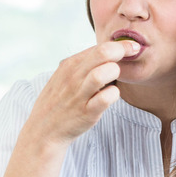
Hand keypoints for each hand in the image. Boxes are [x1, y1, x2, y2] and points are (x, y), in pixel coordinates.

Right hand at [21, 40, 139, 147]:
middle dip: (122, 51)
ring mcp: (80, 95)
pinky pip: (107, 97)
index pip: (99, 46)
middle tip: (132, 56)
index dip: (119, 45)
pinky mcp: (87, 112)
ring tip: (114, 80)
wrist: (43, 130)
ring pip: (104, 72)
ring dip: (116, 73)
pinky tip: (110, 96)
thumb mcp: (64, 77)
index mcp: (69, 65)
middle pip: (103, 52)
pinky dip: (114, 94)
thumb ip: (83, 64)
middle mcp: (74, 77)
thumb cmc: (59, 102)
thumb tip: (108, 51)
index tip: (131, 48)